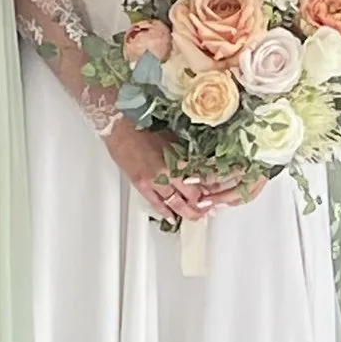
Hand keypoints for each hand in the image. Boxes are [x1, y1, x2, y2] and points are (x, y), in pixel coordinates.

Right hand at [104, 117, 255, 224]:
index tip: (220, 191)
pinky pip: (157, 204)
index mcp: (180, 157)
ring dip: (188, 213)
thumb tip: (198, 164)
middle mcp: (169, 171)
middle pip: (193, 195)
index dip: (214, 187)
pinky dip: (166, 212)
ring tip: (196, 216)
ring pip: (177, 204)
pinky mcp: (142, 185)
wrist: (119, 124)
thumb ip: (185, 153)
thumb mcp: (172, 137)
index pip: (204, 178)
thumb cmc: (144, 125)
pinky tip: (172, 217)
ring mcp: (155, 180)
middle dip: (203, 204)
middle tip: (209, 207)